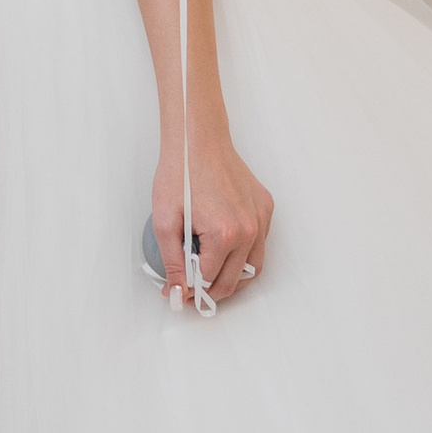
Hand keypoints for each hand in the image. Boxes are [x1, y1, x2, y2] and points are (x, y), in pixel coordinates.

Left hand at [151, 119, 271, 311]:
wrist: (197, 140)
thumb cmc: (180, 173)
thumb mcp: (165, 221)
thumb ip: (173, 262)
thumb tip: (177, 291)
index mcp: (224, 235)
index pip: (209, 280)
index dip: (190, 290)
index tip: (179, 292)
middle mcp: (249, 230)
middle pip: (233, 280)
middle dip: (212, 292)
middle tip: (193, 292)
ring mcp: (261, 219)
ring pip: (254, 267)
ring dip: (233, 279)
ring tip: (211, 278)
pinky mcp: (266, 208)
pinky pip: (260, 244)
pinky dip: (246, 255)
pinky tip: (226, 251)